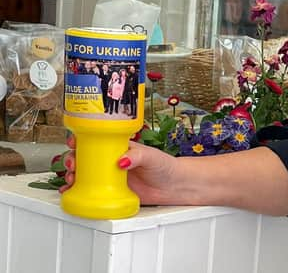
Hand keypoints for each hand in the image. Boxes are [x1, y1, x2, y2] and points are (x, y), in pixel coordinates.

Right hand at [59, 136, 179, 205]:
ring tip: (72, 177)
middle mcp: (111, 160)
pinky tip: (71, 191)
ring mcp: (110, 176)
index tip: (74, 142)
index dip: (82, 140)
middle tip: (73, 163)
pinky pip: (90, 191)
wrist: (173, 186)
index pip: (96, 140)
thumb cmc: (165, 166)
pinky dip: (78, 191)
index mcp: (119, 147)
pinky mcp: (111, 191)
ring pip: (84, 173)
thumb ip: (137, 156)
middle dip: (73, 158)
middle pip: (85, 157)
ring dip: (73, 174)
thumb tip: (122, 160)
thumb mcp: (151, 157)